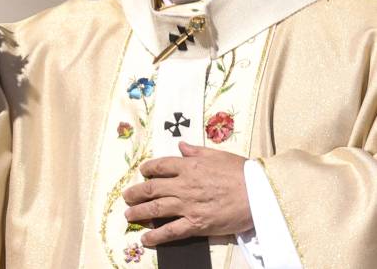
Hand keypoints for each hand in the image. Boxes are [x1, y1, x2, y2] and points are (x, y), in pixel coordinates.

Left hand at [122, 141, 251, 246]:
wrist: (260, 193)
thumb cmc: (242, 172)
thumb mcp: (217, 154)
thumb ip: (196, 151)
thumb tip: (181, 146)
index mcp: (189, 166)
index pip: (160, 166)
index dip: (147, 169)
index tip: (142, 172)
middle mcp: (184, 185)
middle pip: (152, 188)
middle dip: (136, 193)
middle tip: (127, 196)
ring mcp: (188, 206)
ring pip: (156, 209)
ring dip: (139, 213)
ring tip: (128, 215)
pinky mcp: (197, 224)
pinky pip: (171, 231)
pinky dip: (156, 236)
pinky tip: (145, 239)